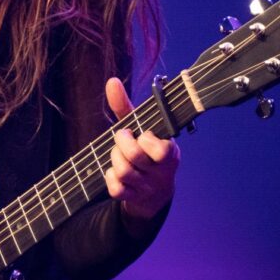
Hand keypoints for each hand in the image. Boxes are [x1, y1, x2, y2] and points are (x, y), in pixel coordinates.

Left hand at [103, 77, 178, 233]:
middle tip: (122, 138)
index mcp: (169, 153)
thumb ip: (126, 106)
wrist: (155, 191)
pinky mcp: (134, 198)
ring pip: (123, 171)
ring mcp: (148, 187)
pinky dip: (109, 178)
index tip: (141, 134)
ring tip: (118, 154)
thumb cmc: (146, 150)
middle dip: (121, 143)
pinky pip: (116, 189)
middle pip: (134, 156)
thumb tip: (111, 81)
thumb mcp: (142, 127)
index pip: (160, 150)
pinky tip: (113, 171)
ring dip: (114, 159)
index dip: (145, 140)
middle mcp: (162, 172)